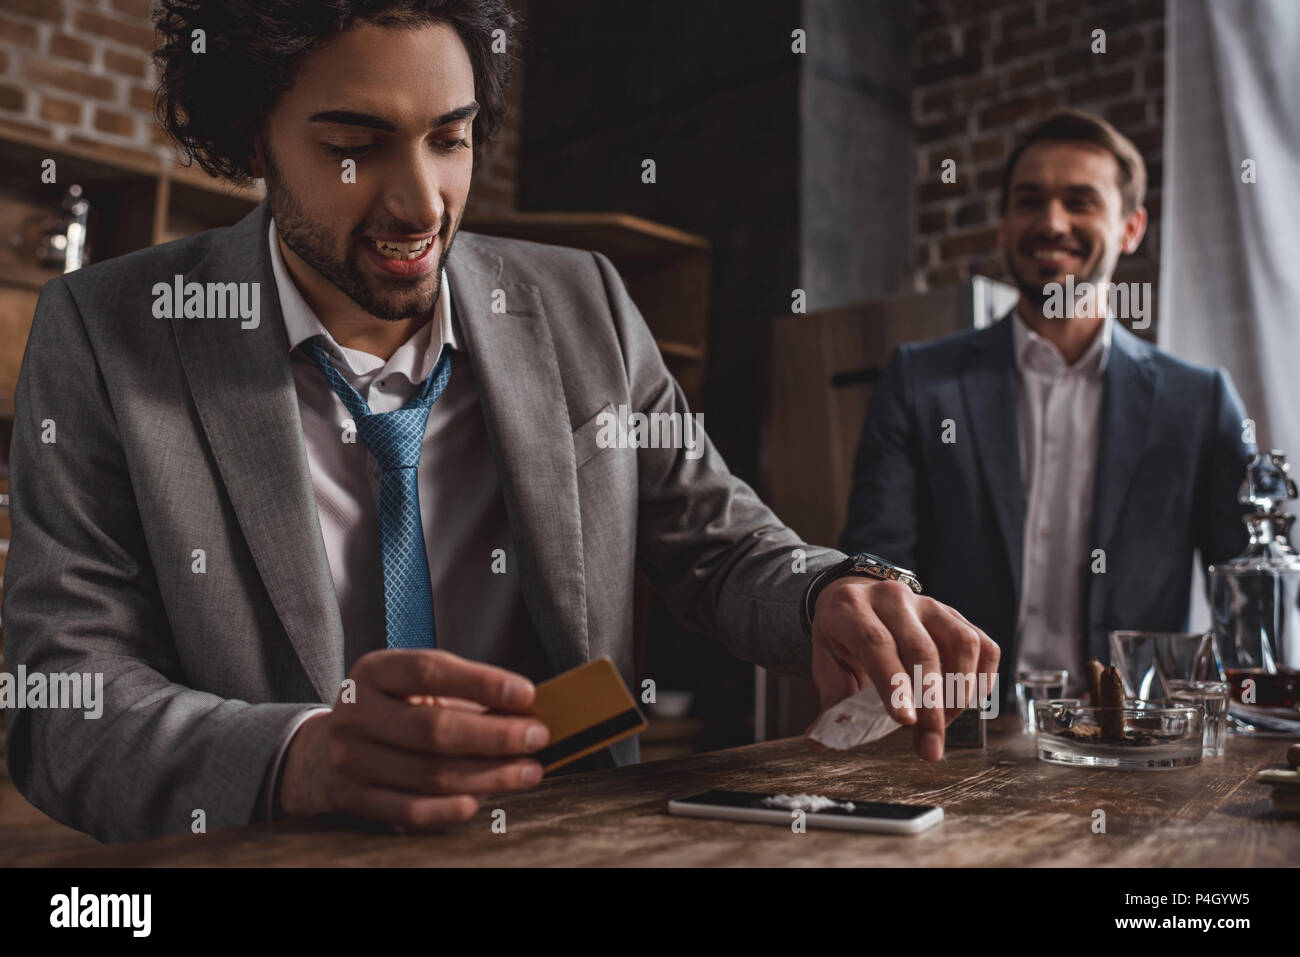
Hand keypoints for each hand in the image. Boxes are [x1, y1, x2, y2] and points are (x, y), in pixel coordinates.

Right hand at [277, 649, 549, 828]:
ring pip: (430, 773)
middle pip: (434, 729)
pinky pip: (410, 810)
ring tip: (528, 770)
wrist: (322, 752)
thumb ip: (462, 693)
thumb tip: (526, 710)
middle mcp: (355, 714)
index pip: (430, 670)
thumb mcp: (412, 687)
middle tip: (538, 736)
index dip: (482, 682)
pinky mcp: (354, 798)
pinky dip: (451, 808)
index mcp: (372, 672)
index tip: (527, 693)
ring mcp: (350, 760)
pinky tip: (484, 799)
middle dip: (496, 735)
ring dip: (489, 775)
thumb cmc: (391, 711)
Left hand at [808, 578, 999, 760]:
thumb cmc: (843, 639)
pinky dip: (982, 679)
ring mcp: (929, 604)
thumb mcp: (827, 664)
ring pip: (960, 643)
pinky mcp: (956, 615)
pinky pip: (983, 645)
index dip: (893, 683)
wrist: (859, 598)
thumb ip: (830, 702)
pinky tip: (965, 704)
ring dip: (959, 693)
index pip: (876, 643)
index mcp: (851, 608)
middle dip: (930, 704)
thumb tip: (820, 742)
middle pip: (921, 648)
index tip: (906, 722)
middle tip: (930, 745)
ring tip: (942, 724)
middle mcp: (893, 598)